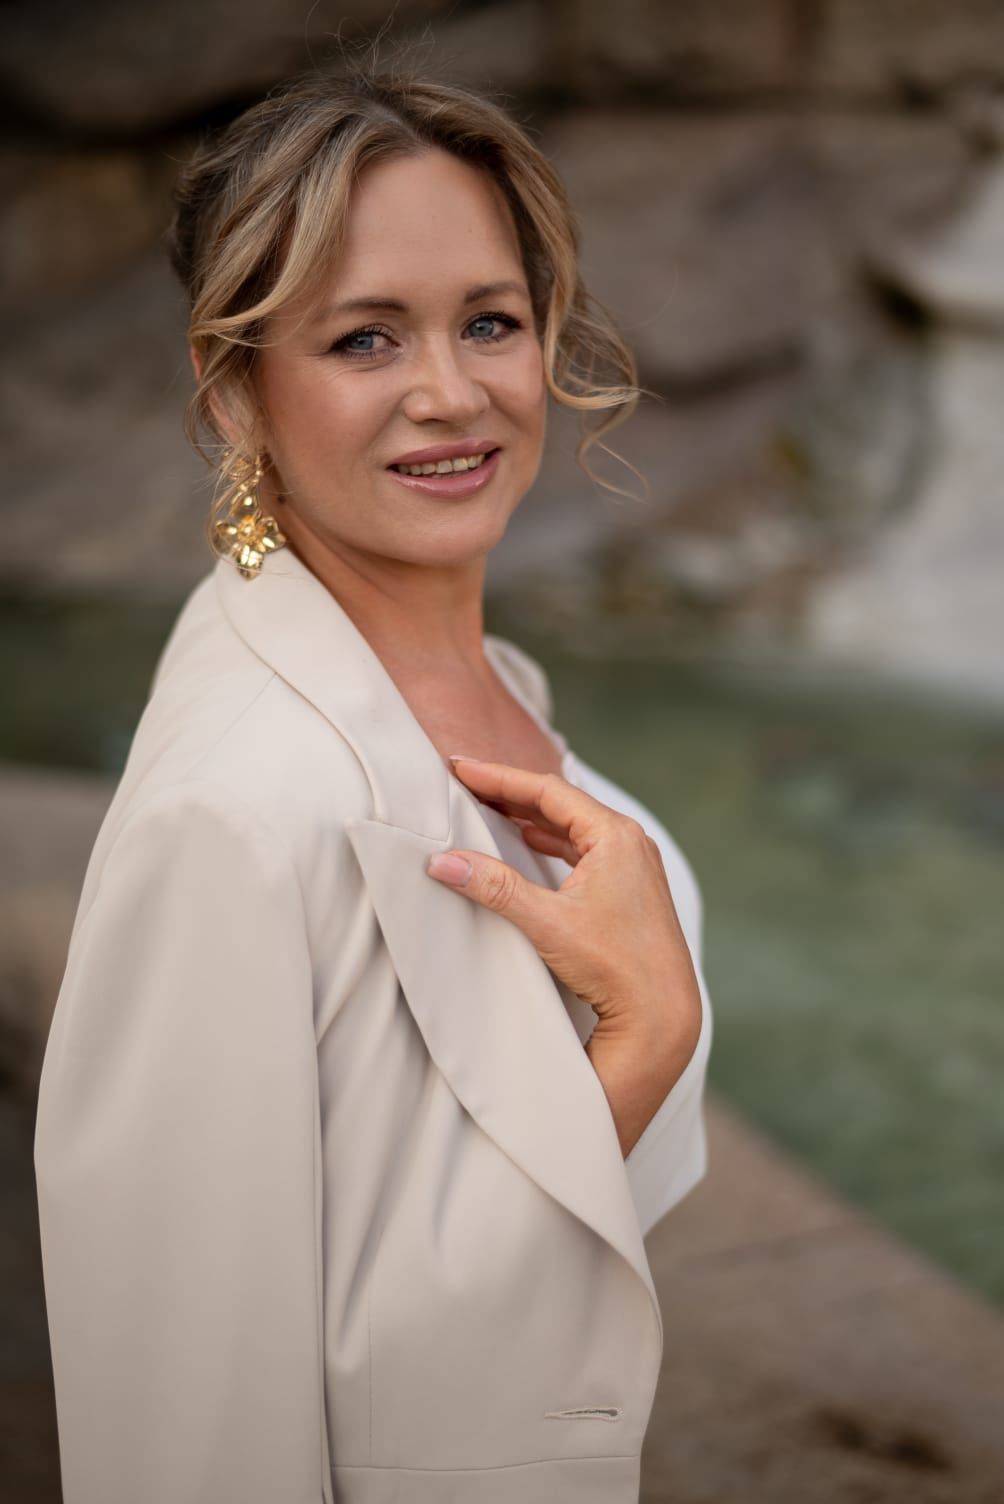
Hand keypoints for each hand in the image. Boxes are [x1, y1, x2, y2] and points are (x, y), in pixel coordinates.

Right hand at [425, 756, 702, 1144]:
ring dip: (532, 817)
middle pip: (561, 803)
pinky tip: (531, 842)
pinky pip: (585, 849)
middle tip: (468, 783)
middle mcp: (631, 843)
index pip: (548, 791)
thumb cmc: (614, 966)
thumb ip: (495, 887)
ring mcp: (635, 865)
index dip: (500, 777)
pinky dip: (553, 841)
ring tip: (492, 807)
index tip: (461, 768)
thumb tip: (442, 862)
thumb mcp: (547, 922)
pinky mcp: (632, 889)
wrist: (661, 1015)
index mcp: (616, 836)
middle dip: (512, 793)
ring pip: (574, 827)